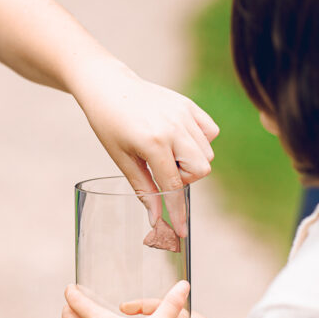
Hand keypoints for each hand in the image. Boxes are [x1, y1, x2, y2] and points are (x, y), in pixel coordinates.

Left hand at [70, 60, 218, 235]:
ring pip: (207, 153)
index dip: (177, 211)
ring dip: (190, 161)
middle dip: (184, 178)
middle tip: (161, 169)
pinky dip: (199, 141)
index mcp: (153, 142)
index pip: (174, 186)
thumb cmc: (108, 123)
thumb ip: (144, 188)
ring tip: (166, 152)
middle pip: (201, 170)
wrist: (108, 86)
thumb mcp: (122, 159)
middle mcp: (174, 128)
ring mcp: (184, 114)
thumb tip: (156, 218)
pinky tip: (179, 139)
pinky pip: (210, 132)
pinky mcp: (189, 105)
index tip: (181, 232)